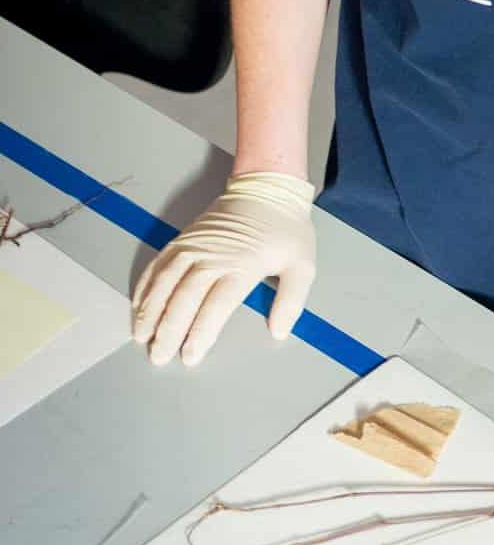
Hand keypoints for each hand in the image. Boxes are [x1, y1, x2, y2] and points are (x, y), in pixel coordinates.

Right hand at [131, 172, 316, 365]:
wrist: (267, 188)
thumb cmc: (287, 230)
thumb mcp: (303, 266)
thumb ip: (291, 301)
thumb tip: (278, 331)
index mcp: (241, 266)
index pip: (214, 307)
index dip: (199, 334)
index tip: (190, 356)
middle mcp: (211, 257)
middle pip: (183, 299)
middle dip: (168, 330)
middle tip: (158, 356)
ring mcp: (193, 247)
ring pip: (164, 282)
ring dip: (149, 311)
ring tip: (140, 336)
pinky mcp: (183, 239)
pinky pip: (158, 264)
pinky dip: (146, 286)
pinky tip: (139, 306)